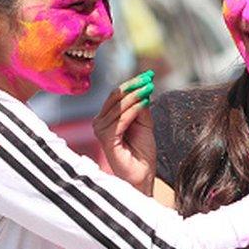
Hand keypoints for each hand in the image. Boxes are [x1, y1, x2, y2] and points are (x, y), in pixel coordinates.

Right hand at [94, 71, 155, 191]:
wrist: (142, 173)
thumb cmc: (142, 151)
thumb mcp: (144, 123)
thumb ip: (141, 106)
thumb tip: (144, 87)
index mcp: (106, 117)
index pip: (116, 95)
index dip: (132, 84)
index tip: (148, 75)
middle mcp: (100, 122)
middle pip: (115, 97)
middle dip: (133, 86)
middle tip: (148, 78)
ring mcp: (101, 130)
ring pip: (118, 106)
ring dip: (135, 95)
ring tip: (149, 87)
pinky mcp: (106, 139)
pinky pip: (121, 119)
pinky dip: (134, 109)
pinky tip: (145, 102)